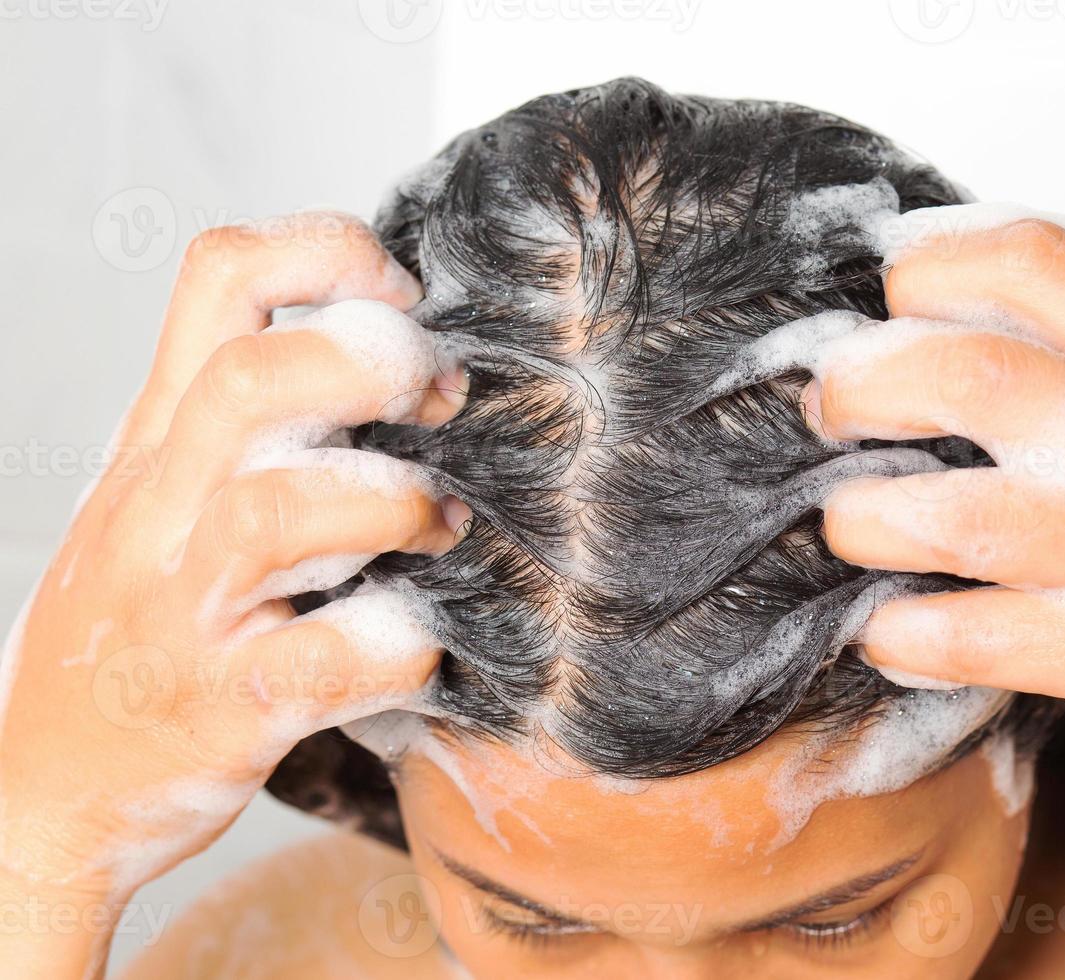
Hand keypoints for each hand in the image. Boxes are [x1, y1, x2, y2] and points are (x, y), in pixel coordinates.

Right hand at [0, 213, 464, 905]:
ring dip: (391, 507)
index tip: (399, 291)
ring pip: (276, 516)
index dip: (325, 253)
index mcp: (156, 442)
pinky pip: (324, 662)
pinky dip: (396, 644)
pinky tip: (419, 640)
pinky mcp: (225, 710)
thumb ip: (240, 419)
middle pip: (250, 383)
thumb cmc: (130, 632)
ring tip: (439, 525)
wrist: (48, 792)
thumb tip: (380, 337)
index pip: (219, 282)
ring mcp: (183, 614)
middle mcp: (159, 513)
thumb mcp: (157, 497)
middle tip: (441, 398)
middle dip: (371, 365)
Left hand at [807, 218, 1064, 973]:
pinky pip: (979, 636)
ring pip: (953, 512)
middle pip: (967, 370)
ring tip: (851, 526)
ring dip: (864, 518)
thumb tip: (959, 323)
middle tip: (830, 412)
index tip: (886, 301)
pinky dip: (905, 633)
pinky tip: (890, 630)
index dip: (930, 266)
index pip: (1038, 260)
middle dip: (860, 384)